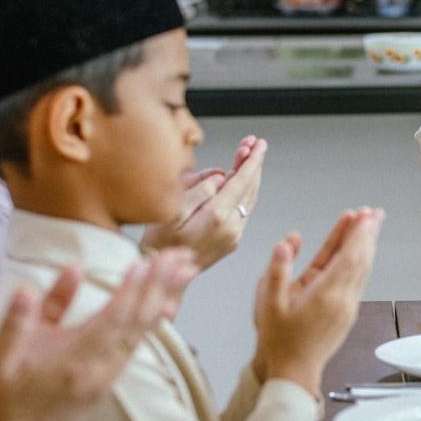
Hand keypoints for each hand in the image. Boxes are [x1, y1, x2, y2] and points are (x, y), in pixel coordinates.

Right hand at [0, 248, 196, 420]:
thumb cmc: (1, 401)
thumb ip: (21, 318)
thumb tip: (35, 285)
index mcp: (73, 360)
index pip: (112, 319)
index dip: (132, 289)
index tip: (148, 261)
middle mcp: (98, 370)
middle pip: (138, 322)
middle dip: (161, 285)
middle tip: (183, 256)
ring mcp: (106, 378)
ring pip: (142, 333)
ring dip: (163, 299)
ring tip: (185, 271)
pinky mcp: (108, 384)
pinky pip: (136, 347)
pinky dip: (153, 322)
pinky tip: (166, 304)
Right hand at [142, 137, 266, 270]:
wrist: (164, 277)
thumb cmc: (161, 242)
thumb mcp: (172, 210)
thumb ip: (199, 189)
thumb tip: (221, 176)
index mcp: (216, 216)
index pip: (241, 181)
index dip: (251, 160)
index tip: (259, 144)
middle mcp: (231, 227)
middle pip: (249, 188)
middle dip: (253, 163)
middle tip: (254, 143)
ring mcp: (234, 236)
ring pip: (249, 199)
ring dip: (250, 176)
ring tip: (247, 156)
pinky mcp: (231, 241)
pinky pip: (243, 210)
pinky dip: (244, 192)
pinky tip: (239, 181)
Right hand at [252, 207, 384, 396]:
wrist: (293, 373)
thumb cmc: (279, 341)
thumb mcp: (267, 303)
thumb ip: (277, 270)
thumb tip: (287, 243)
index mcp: (325, 295)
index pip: (348, 257)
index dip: (357, 234)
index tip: (364, 215)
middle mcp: (342, 300)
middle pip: (361, 260)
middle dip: (368, 233)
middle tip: (373, 212)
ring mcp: (347, 307)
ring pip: (363, 270)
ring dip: (367, 246)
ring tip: (369, 224)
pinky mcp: (346, 312)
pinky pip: (358, 280)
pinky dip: (360, 261)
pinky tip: (359, 251)